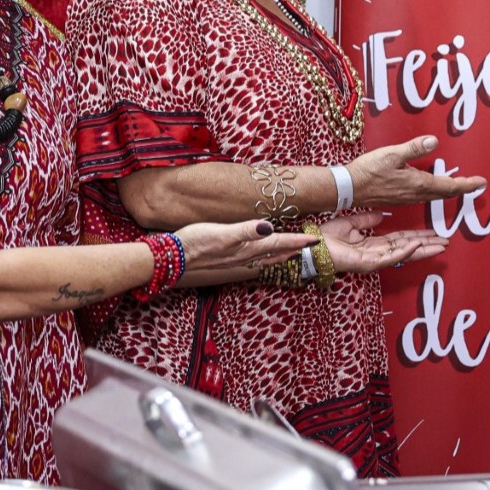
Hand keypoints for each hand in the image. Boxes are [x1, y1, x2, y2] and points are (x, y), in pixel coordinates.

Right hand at [175, 220, 314, 286]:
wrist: (173, 260)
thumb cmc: (195, 243)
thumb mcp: (222, 234)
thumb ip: (246, 231)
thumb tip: (270, 227)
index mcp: (247, 249)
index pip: (279, 243)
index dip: (298, 240)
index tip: (315, 239)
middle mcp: (245, 258)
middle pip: (276, 253)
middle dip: (294, 249)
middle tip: (310, 246)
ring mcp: (236, 263)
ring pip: (266, 259)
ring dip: (281, 255)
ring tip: (293, 252)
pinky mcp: (226, 263)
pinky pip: (254, 262)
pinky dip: (265, 259)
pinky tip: (261, 258)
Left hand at [317, 211, 449, 272]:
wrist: (312, 245)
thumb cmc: (326, 237)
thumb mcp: (350, 223)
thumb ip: (366, 220)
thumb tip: (380, 215)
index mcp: (373, 245)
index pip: (401, 240)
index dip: (417, 237)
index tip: (432, 233)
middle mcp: (377, 254)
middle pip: (408, 249)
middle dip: (427, 246)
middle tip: (445, 242)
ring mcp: (374, 261)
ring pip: (403, 255)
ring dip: (422, 251)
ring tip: (439, 246)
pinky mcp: (368, 264)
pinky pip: (389, 258)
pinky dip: (403, 252)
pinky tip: (415, 246)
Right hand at [347, 137, 486, 206]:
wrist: (349, 188)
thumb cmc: (368, 171)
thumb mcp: (392, 154)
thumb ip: (414, 148)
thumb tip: (434, 141)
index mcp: (418, 184)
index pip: (449, 186)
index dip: (467, 184)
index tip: (481, 182)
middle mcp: (416, 194)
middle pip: (445, 193)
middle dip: (462, 188)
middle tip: (476, 184)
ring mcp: (408, 197)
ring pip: (435, 195)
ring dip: (450, 190)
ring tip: (460, 185)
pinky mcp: (400, 197)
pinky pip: (425, 196)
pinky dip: (436, 191)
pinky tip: (434, 187)